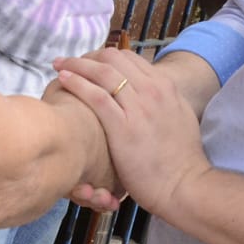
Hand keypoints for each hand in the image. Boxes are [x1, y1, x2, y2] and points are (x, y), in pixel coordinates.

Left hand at [53, 48, 211, 218]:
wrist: (185, 186)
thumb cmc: (180, 159)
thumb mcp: (179, 117)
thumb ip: (163, 101)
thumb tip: (151, 93)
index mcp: (165, 86)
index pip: (128, 58)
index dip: (102, 57)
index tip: (87, 64)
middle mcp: (153, 90)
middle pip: (112, 58)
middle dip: (87, 57)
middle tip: (69, 63)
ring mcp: (139, 108)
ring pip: (102, 72)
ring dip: (76, 64)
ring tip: (58, 66)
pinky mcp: (124, 128)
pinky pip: (96, 97)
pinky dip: (77, 84)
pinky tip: (63, 81)